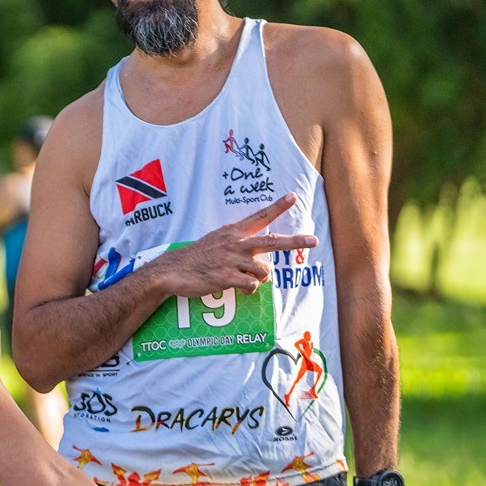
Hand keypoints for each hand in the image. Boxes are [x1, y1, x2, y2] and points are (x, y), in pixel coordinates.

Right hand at [152, 194, 316, 297]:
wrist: (172, 270)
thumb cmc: (194, 257)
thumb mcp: (214, 241)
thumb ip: (236, 244)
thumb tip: (255, 258)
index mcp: (232, 232)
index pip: (259, 216)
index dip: (278, 207)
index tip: (293, 197)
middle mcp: (235, 244)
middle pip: (272, 242)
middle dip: (295, 241)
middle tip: (313, 240)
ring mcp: (232, 260)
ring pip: (263, 271)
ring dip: (257, 278)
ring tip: (241, 277)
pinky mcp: (227, 277)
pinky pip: (251, 286)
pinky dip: (247, 289)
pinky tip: (233, 286)